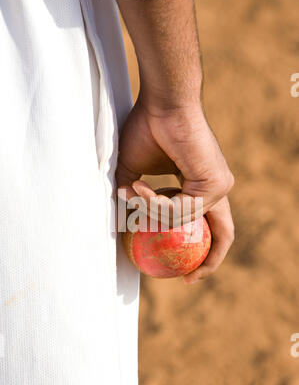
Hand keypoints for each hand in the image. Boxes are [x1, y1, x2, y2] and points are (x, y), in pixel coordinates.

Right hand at [116, 98, 234, 281]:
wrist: (161, 104)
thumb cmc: (147, 131)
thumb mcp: (134, 172)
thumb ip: (134, 201)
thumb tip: (119, 224)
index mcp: (202, 187)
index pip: (211, 224)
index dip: (200, 249)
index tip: (184, 271)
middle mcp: (216, 189)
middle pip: (224, 234)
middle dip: (209, 262)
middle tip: (189, 280)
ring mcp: (219, 186)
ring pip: (184, 222)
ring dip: (151, 213)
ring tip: (131, 194)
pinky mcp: (216, 183)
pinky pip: (180, 210)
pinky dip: (154, 204)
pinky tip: (139, 188)